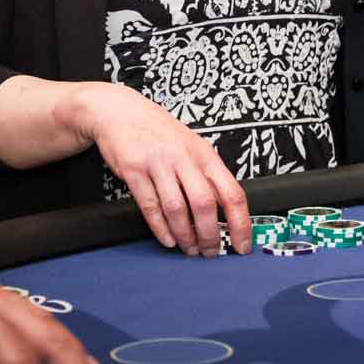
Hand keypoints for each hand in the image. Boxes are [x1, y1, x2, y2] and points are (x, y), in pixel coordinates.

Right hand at [69, 83, 251, 256]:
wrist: (122, 112)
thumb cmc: (160, 132)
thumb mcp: (192, 146)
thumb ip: (207, 175)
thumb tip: (226, 212)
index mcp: (204, 154)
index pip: (232, 191)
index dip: (240, 222)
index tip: (242, 244)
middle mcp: (184, 157)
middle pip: (204, 204)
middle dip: (209, 235)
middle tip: (210, 252)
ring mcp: (158, 163)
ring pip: (177, 209)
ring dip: (185, 235)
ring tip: (189, 248)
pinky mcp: (135, 170)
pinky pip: (150, 206)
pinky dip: (161, 228)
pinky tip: (168, 239)